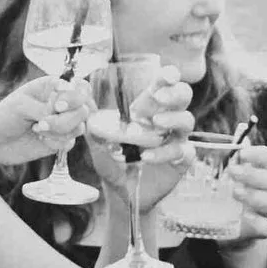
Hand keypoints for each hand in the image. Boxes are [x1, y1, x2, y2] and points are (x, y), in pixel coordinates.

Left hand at [0, 73, 91, 168]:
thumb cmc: (4, 117)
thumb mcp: (21, 106)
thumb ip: (46, 108)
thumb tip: (64, 114)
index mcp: (53, 87)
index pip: (80, 87)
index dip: (74, 97)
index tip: (57, 105)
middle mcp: (61, 103)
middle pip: (84, 108)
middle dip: (65, 119)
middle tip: (41, 123)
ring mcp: (63, 122)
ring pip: (79, 126)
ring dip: (58, 131)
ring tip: (37, 129)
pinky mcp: (61, 140)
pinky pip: (70, 142)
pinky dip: (56, 142)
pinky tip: (40, 140)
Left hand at [89, 73, 195, 213]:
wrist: (120, 193)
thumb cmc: (112, 161)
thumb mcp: (97, 138)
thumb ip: (90, 115)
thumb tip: (80, 85)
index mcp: (148, 109)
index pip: (163, 85)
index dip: (168, 76)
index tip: (166, 74)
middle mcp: (166, 121)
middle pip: (183, 96)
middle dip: (175, 92)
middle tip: (159, 97)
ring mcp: (175, 140)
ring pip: (186, 121)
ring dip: (173, 118)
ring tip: (156, 122)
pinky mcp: (180, 161)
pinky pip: (182, 151)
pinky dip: (165, 152)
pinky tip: (146, 156)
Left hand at [213, 141, 266, 250]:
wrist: (219, 228)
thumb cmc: (217, 196)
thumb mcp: (212, 179)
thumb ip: (209, 165)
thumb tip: (191, 148)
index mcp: (256, 172)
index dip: (260, 154)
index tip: (242, 155)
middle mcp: (264, 189)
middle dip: (254, 175)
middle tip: (232, 173)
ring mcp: (263, 210)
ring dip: (256, 196)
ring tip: (235, 193)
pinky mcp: (258, 229)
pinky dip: (260, 224)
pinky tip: (245, 218)